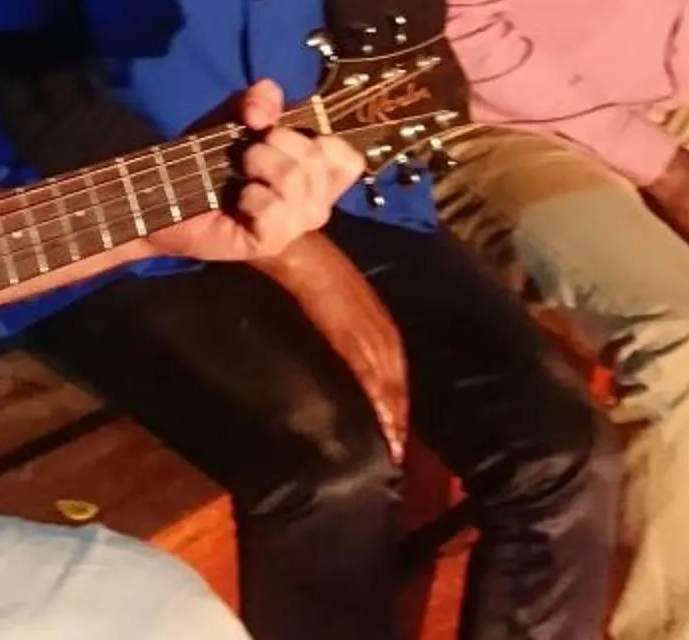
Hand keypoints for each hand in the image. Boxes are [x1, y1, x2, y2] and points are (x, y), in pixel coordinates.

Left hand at [152, 79, 367, 264]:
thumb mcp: (236, 114)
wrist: (167, 193)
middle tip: (248, 153)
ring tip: (240, 173)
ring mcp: (295, 226)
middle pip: (319, 161)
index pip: (349, 159)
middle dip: (276, 142)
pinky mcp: (271, 242)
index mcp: (316, 174)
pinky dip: (251, 197)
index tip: (279, 132)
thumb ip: (259, 99)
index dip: (321, 138)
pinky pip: (274, 209)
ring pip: (297, 181)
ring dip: (260, 165)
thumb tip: (262, 113)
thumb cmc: (210, 155)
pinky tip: (238, 202)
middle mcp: (314, 202)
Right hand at [259, 235, 408, 461]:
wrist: (289, 242)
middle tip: (399, 445)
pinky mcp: (345, 327)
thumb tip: (333, 338)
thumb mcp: (327, 292)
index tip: (398, 420)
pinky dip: (377, 394)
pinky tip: (380, 418)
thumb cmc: (301, 263)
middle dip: (399, 408)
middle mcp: (373, 317)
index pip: (392, 355)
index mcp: (370, 308)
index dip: (397, 389)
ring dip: (392, 409)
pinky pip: (366, 366)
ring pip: (387, 373)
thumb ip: (336, 314)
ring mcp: (362, 321)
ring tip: (392, 441)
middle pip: (395, 369)